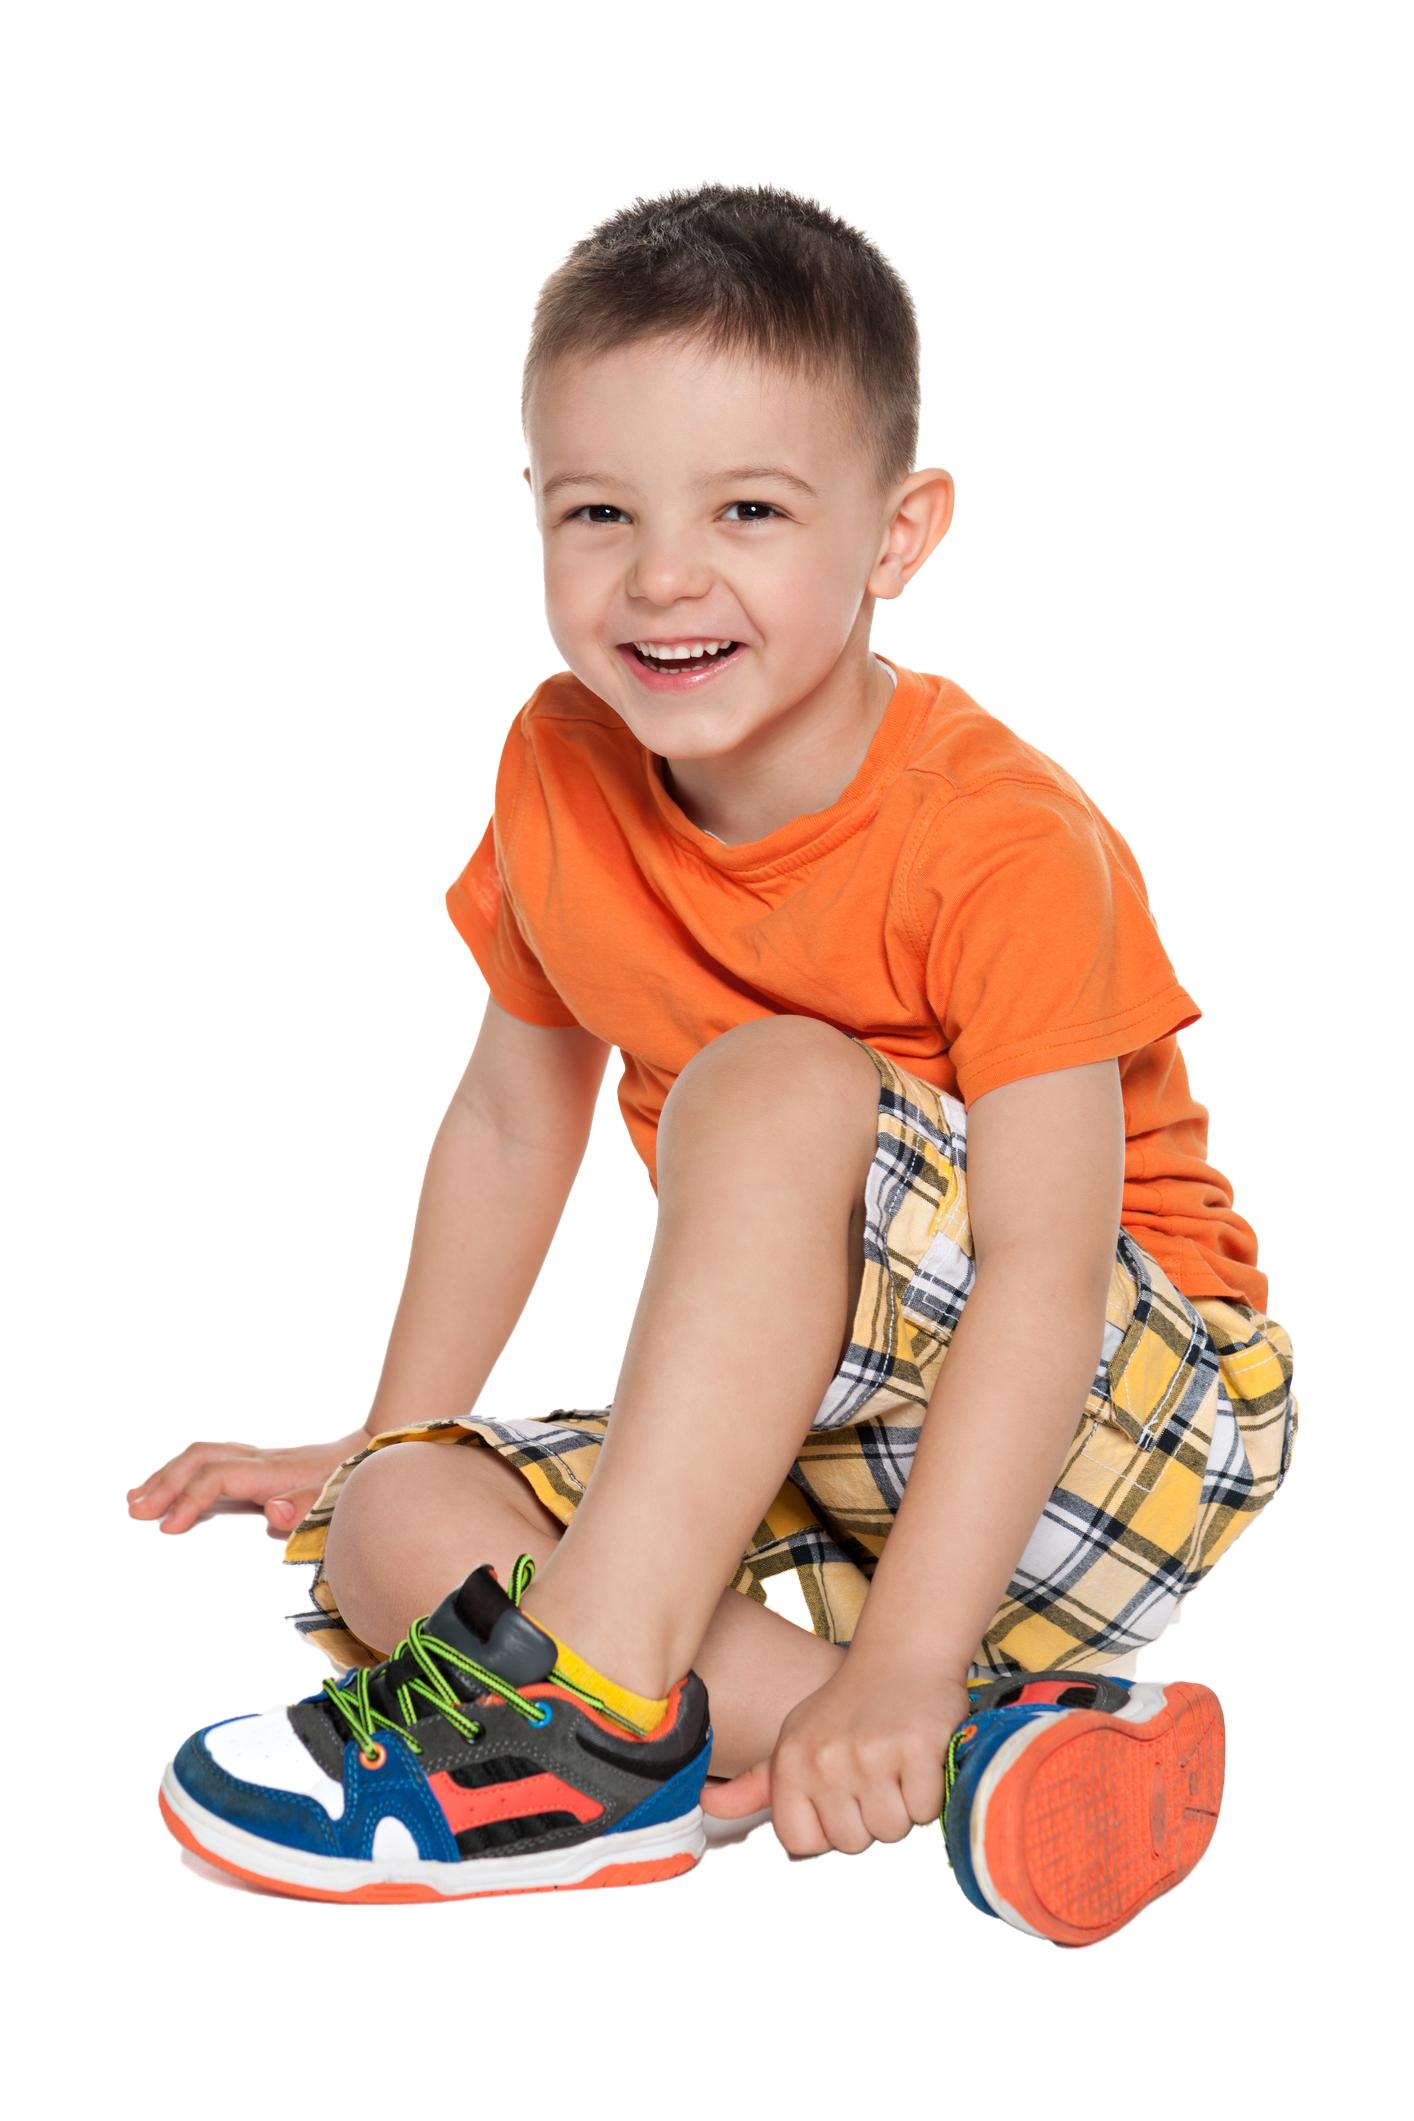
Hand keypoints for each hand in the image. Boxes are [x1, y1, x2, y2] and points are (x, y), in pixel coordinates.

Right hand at [126, 1426, 372, 1534]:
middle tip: (136, 1511)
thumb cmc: (352, 1479)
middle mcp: (260, 1458)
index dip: (190, 1501)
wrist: (371, 1451)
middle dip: (164, 1485)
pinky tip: (169, 1484)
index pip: (217, 1478)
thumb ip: (307, 1507)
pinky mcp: (257, 1460)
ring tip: (136, 1497)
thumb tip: (275, 1510)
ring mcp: (257, 1456)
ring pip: (200, 1453)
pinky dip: (182, 1469)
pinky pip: (209, 1457)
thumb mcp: (337, 1499)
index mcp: (273, 1471)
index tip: (169, 1527)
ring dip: (166, 1473)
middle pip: (199, 1459)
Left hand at [702, 1656, 971, 1853]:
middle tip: (873, 1774)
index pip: (800, 1842)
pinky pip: (925, 1809)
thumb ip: (755, 1783)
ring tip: (894, 1766)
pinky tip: (918, 1759)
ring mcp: (871, 1754)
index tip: (838, 1798)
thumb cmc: (847, 1706)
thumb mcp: (794, 1739)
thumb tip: (708, 1804)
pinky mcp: (915, 1748)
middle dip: (868, 1817)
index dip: (826, 1829)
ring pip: (891, 1829)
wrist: (901, 1655)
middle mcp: (825, 1758)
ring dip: (901, 1806)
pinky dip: (930, 1792)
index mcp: (790, 1760)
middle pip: (851, 1842)